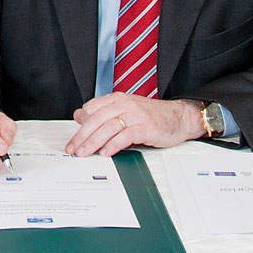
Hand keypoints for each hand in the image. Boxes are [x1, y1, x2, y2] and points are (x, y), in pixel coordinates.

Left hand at [66, 92, 203, 156]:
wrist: (179, 117)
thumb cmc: (152, 116)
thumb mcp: (125, 111)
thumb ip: (103, 113)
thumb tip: (79, 115)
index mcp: (118, 99)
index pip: (91, 109)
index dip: (80, 125)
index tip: (73, 140)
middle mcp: (125, 104)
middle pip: (97, 119)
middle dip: (82, 136)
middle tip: (73, 149)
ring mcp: (136, 115)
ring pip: (108, 127)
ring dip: (93, 142)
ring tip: (84, 153)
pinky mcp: (146, 127)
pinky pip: (126, 135)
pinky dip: (114, 145)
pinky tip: (106, 152)